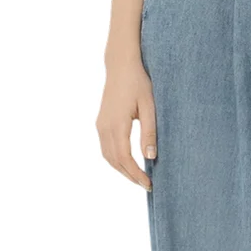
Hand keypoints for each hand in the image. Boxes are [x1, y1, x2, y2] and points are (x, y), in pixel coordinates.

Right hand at [96, 54, 155, 189]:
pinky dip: (116, 159)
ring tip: (138, 177)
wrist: (120, 65)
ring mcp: (100, 125)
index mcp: (116, 124)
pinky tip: (128, 163)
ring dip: (122, 169)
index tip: (149, 184)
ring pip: (108, 156)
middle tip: (147, 185)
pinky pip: (105, 147)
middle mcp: (104, 127)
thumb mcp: (149, 106)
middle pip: (114, 161)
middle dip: (130, 176)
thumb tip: (150, 157)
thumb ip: (149, 132)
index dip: (136, 174)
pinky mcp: (101, 122)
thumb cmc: (138, 82)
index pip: (125, 158)